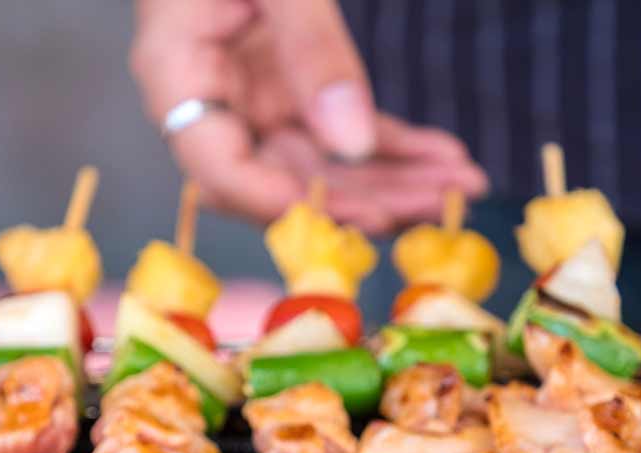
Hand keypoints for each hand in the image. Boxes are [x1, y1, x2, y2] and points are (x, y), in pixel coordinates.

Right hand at [131, 0, 487, 233]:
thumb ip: (310, 48)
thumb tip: (351, 144)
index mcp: (178, 74)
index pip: (221, 172)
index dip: (287, 205)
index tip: (362, 217)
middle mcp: (217, 107)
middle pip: (288, 180)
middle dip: (369, 201)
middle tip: (442, 207)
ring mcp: (257, 104)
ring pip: (326, 168)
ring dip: (393, 182)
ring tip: (461, 186)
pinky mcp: (293, 93)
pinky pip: (346, 132)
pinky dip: (396, 147)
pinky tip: (442, 156)